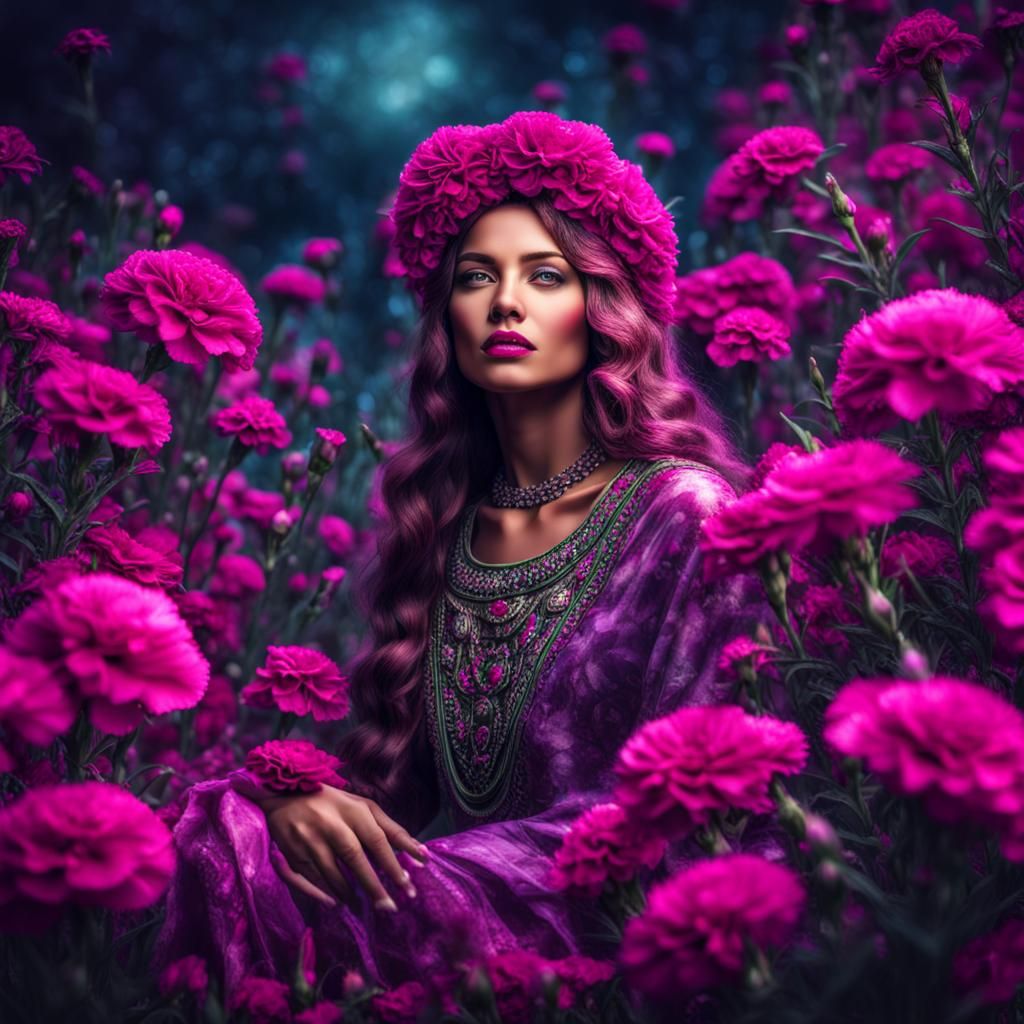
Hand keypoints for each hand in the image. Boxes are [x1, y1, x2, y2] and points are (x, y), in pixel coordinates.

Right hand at [261, 785, 428, 910]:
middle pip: (354, 858)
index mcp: (352, 810)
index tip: (407, 885)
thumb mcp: (361, 807)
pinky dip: (325, 894)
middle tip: (389, 907)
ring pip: (332, 874)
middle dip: (373, 886)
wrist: (283, 794)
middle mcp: (331, 824)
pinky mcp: (292, 854)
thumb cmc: (332, 803)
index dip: (392, 863)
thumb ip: (389, 828)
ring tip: (364, 907)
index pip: (377, 839)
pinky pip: (310, 881)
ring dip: (350, 895)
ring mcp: (309, 840)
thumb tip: (419, 852)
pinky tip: (338, 903)